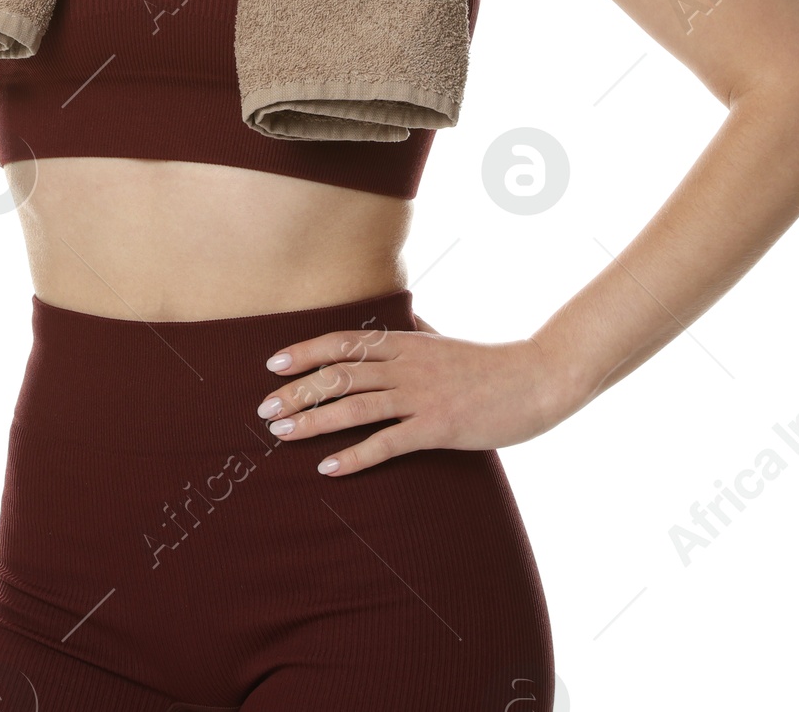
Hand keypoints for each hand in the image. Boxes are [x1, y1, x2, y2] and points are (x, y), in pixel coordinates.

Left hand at [255, 315, 573, 478]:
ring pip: (354, 407)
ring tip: (281, 434)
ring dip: (312, 422)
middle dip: (296, 392)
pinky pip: (387, 443)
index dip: (304, 352)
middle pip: (338, 375)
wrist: (534, 379)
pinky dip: (354, 456)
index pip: (342, 343)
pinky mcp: (437, 426)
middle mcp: (405, 365)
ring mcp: (420, 396)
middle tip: (264, 409)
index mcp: (404, 342)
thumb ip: (413, 338)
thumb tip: (392, 330)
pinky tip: (328, 468)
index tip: (272, 365)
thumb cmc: (488, 365)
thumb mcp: (443, 344)